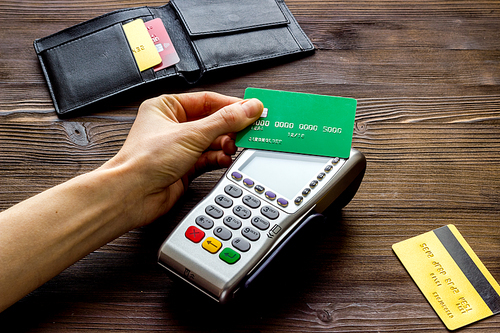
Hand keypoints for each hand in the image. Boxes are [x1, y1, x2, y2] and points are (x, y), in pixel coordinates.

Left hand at [102, 91, 262, 226]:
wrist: (133, 194)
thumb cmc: (145, 160)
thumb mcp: (192, 134)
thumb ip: (225, 121)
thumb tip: (249, 108)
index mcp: (167, 107)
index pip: (207, 100)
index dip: (232, 105)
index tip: (253, 109)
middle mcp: (172, 126)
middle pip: (212, 121)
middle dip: (231, 127)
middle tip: (251, 129)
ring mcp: (179, 147)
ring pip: (212, 141)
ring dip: (225, 144)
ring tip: (235, 146)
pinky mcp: (185, 166)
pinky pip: (209, 157)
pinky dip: (219, 158)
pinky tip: (226, 158)